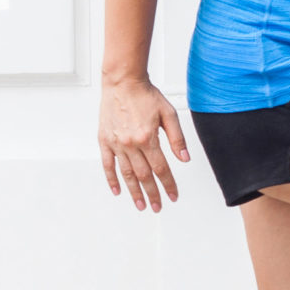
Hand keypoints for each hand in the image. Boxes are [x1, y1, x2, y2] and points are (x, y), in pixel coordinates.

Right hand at [100, 75, 189, 211]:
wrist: (123, 82)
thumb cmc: (146, 95)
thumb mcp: (169, 114)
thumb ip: (177, 138)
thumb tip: (184, 158)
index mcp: (148, 138)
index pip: (161, 169)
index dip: (168, 185)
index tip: (173, 196)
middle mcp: (130, 144)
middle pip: (144, 176)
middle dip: (152, 194)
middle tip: (157, 207)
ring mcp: (115, 143)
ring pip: (126, 173)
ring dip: (134, 192)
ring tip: (140, 205)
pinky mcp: (104, 140)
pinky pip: (107, 164)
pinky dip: (111, 179)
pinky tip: (117, 190)